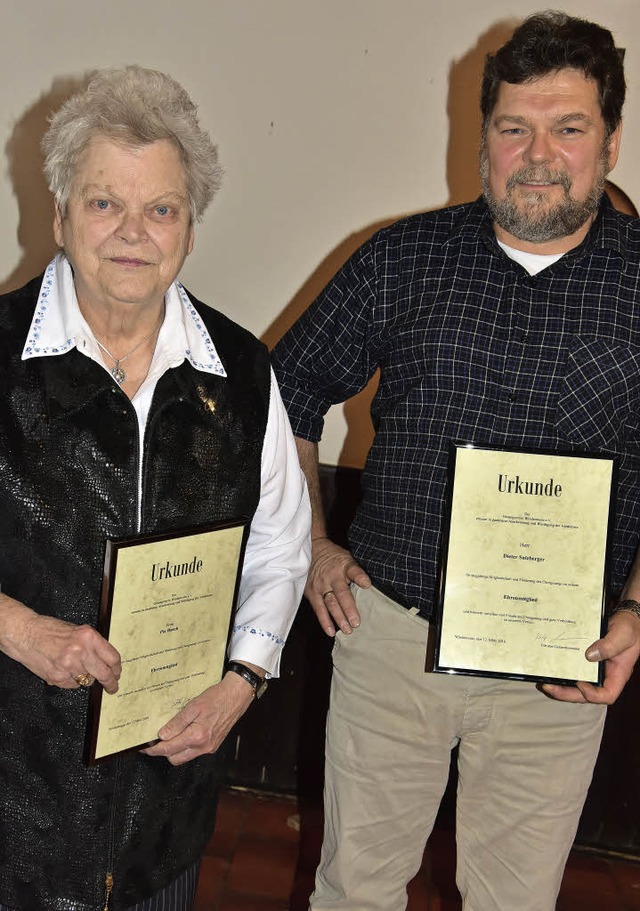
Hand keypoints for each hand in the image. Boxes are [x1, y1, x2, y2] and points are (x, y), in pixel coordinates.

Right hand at [0, 596, 120, 692]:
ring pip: (87, 681)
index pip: (112, 658)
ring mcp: (69, 666)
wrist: (25, 634)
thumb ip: (92, 645)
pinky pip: (72, 685)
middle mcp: (81, 651)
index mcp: (89, 637)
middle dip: (110, 683)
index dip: (117, 669)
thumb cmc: (49, 630)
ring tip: (73, 667)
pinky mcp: (58, 677)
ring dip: (84, 678)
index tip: (117, 674)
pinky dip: (70, 680)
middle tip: (112, 687)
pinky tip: (62, 669)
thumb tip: (106, 661)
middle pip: (104, 674)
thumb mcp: (78, 631)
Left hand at [141, 672, 254, 765]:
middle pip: (175, 758)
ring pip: (184, 757)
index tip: (144, 747)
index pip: (169, 749)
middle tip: (153, 742)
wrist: (236, 696)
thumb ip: (177, 723)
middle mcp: (203, 747)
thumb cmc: (216, 698)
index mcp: (197, 736)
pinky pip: (193, 752)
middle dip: (162, 752)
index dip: (154, 749)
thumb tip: (162, 736)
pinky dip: (184, 747)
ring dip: (174, 750)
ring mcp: (209, 748)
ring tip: (168, 737)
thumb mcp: (193, 706)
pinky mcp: (213, 745)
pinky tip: (182, 735)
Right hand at [306, 537, 370, 636]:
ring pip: (329, 604)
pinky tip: (330, 631)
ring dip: (337, 618)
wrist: (313, 551)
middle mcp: (330, 577)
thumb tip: (367, 584)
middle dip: (348, 609)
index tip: (367, 584)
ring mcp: (319, 586)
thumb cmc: (334, 558)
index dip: (359, 577)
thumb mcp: (347, 559)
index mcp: (342, 567)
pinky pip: (318, 609)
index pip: (352, 571)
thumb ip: (356, 572)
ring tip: (346, 630)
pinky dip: (324, 621)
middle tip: (356, 623)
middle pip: (341, 594)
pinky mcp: (310, 593)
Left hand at [541, 610, 639, 704]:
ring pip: (578, 685)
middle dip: (567, 693)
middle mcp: (605, 675)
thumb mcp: (623, 635)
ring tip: (546, 683)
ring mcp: (595, 669)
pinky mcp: (586, 660)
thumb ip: (610, 645)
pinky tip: (551, 669)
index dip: (592, 694)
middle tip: (550, 687)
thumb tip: (589, 655)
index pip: (607, 695)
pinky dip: (563, 673)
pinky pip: (575, 671)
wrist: (625, 619)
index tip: (580, 683)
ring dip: (562, 686)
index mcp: (617, 674)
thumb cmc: (629, 628)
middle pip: (586, 694)